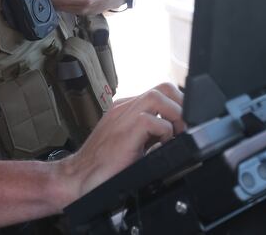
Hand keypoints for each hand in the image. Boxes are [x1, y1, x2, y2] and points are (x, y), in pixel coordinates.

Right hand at [56, 83, 184, 202]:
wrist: (79, 178)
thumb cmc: (103, 165)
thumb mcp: (132, 143)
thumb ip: (150, 134)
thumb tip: (175, 135)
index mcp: (127, 109)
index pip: (160, 93)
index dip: (178, 104)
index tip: (185, 123)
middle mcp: (124, 108)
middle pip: (162, 88)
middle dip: (181, 105)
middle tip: (186, 126)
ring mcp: (122, 117)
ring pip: (157, 97)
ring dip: (175, 115)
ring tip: (177, 134)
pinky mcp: (124, 131)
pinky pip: (152, 120)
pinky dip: (164, 132)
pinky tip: (161, 146)